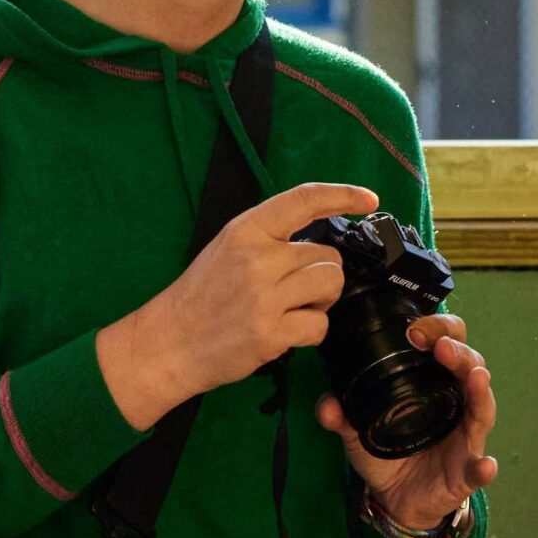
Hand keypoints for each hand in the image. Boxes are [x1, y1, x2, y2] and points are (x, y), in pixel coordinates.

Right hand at [98, 181, 377, 428]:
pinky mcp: (271, 334)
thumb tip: (320, 240)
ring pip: (330, 285)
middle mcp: (257, 258)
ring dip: (322, 300)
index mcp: (246, 230)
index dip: (343, 195)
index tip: (369, 199)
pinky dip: (311, 331)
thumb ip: (270, 239)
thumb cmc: (201, 295)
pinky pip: (319, 325)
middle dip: (323, 274)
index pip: (305, 200)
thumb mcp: (228, 249)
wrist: (168, 342)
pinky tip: (287, 333)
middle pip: (328, 255)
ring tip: (296, 309)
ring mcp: (264, 296)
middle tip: (299, 291)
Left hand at [318, 311, 498, 533]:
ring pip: (482, 410)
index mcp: (435, 384)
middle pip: (471, 367)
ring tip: (478, 378)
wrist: (396, 499)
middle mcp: (457, 403)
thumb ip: (342, 415)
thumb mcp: (359, 430)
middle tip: (441, 346)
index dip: (437, 329)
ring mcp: (466, 437)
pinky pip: (478, 470)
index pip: (447, 343)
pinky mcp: (465, 473)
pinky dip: (483, 468)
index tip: (414, 330)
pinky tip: (485, 465)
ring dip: (480, 393)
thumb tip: (327, 405)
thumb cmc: (388, 451)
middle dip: (460, 353)